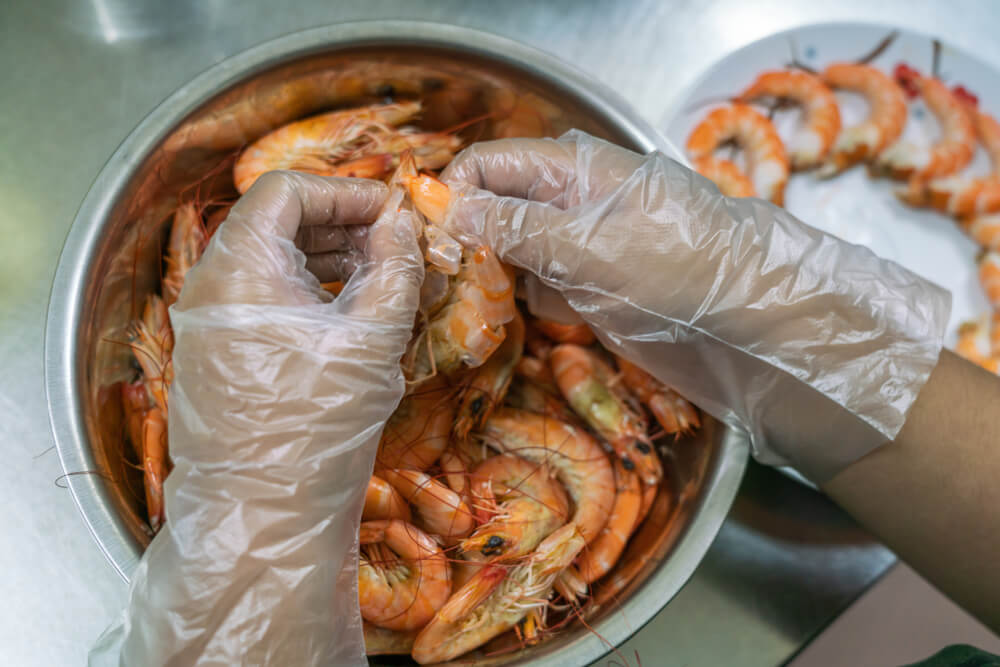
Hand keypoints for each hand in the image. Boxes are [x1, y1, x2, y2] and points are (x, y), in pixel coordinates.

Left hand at [93, 172, 422, 666]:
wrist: (262, 519)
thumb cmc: (314, 429)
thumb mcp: (370, 339)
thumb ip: (394, 268)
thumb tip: (402, 223)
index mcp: (239, 266)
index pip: (289, 190)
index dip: (348, 192)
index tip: (393, 213)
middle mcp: (212, 285)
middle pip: (279, 221)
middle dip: (344, 225)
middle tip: (396, 246)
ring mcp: (211, 321)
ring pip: (275, 261)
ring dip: (331, 259)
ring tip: (383, 281)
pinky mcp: (222, 353)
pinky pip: (268, 299)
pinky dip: (312, 293)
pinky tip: (352, 315)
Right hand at [441, 131, 949, 481]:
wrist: (750, 319)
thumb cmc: (684, 264)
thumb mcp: (593, 244)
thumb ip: (519, 228)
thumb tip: (450, 211)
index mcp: (568, 170)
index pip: (486, 167)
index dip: (451, 197)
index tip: (428, 243)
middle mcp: (563, 202)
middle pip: (489, 209)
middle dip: (460, 242)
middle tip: (435, 286)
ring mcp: (573, 246)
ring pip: (504, 253)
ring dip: (481, 278)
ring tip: (456, 310)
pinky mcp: (583, 286)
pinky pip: (530, 287)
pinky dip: (513, 304)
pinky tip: (495, 325)